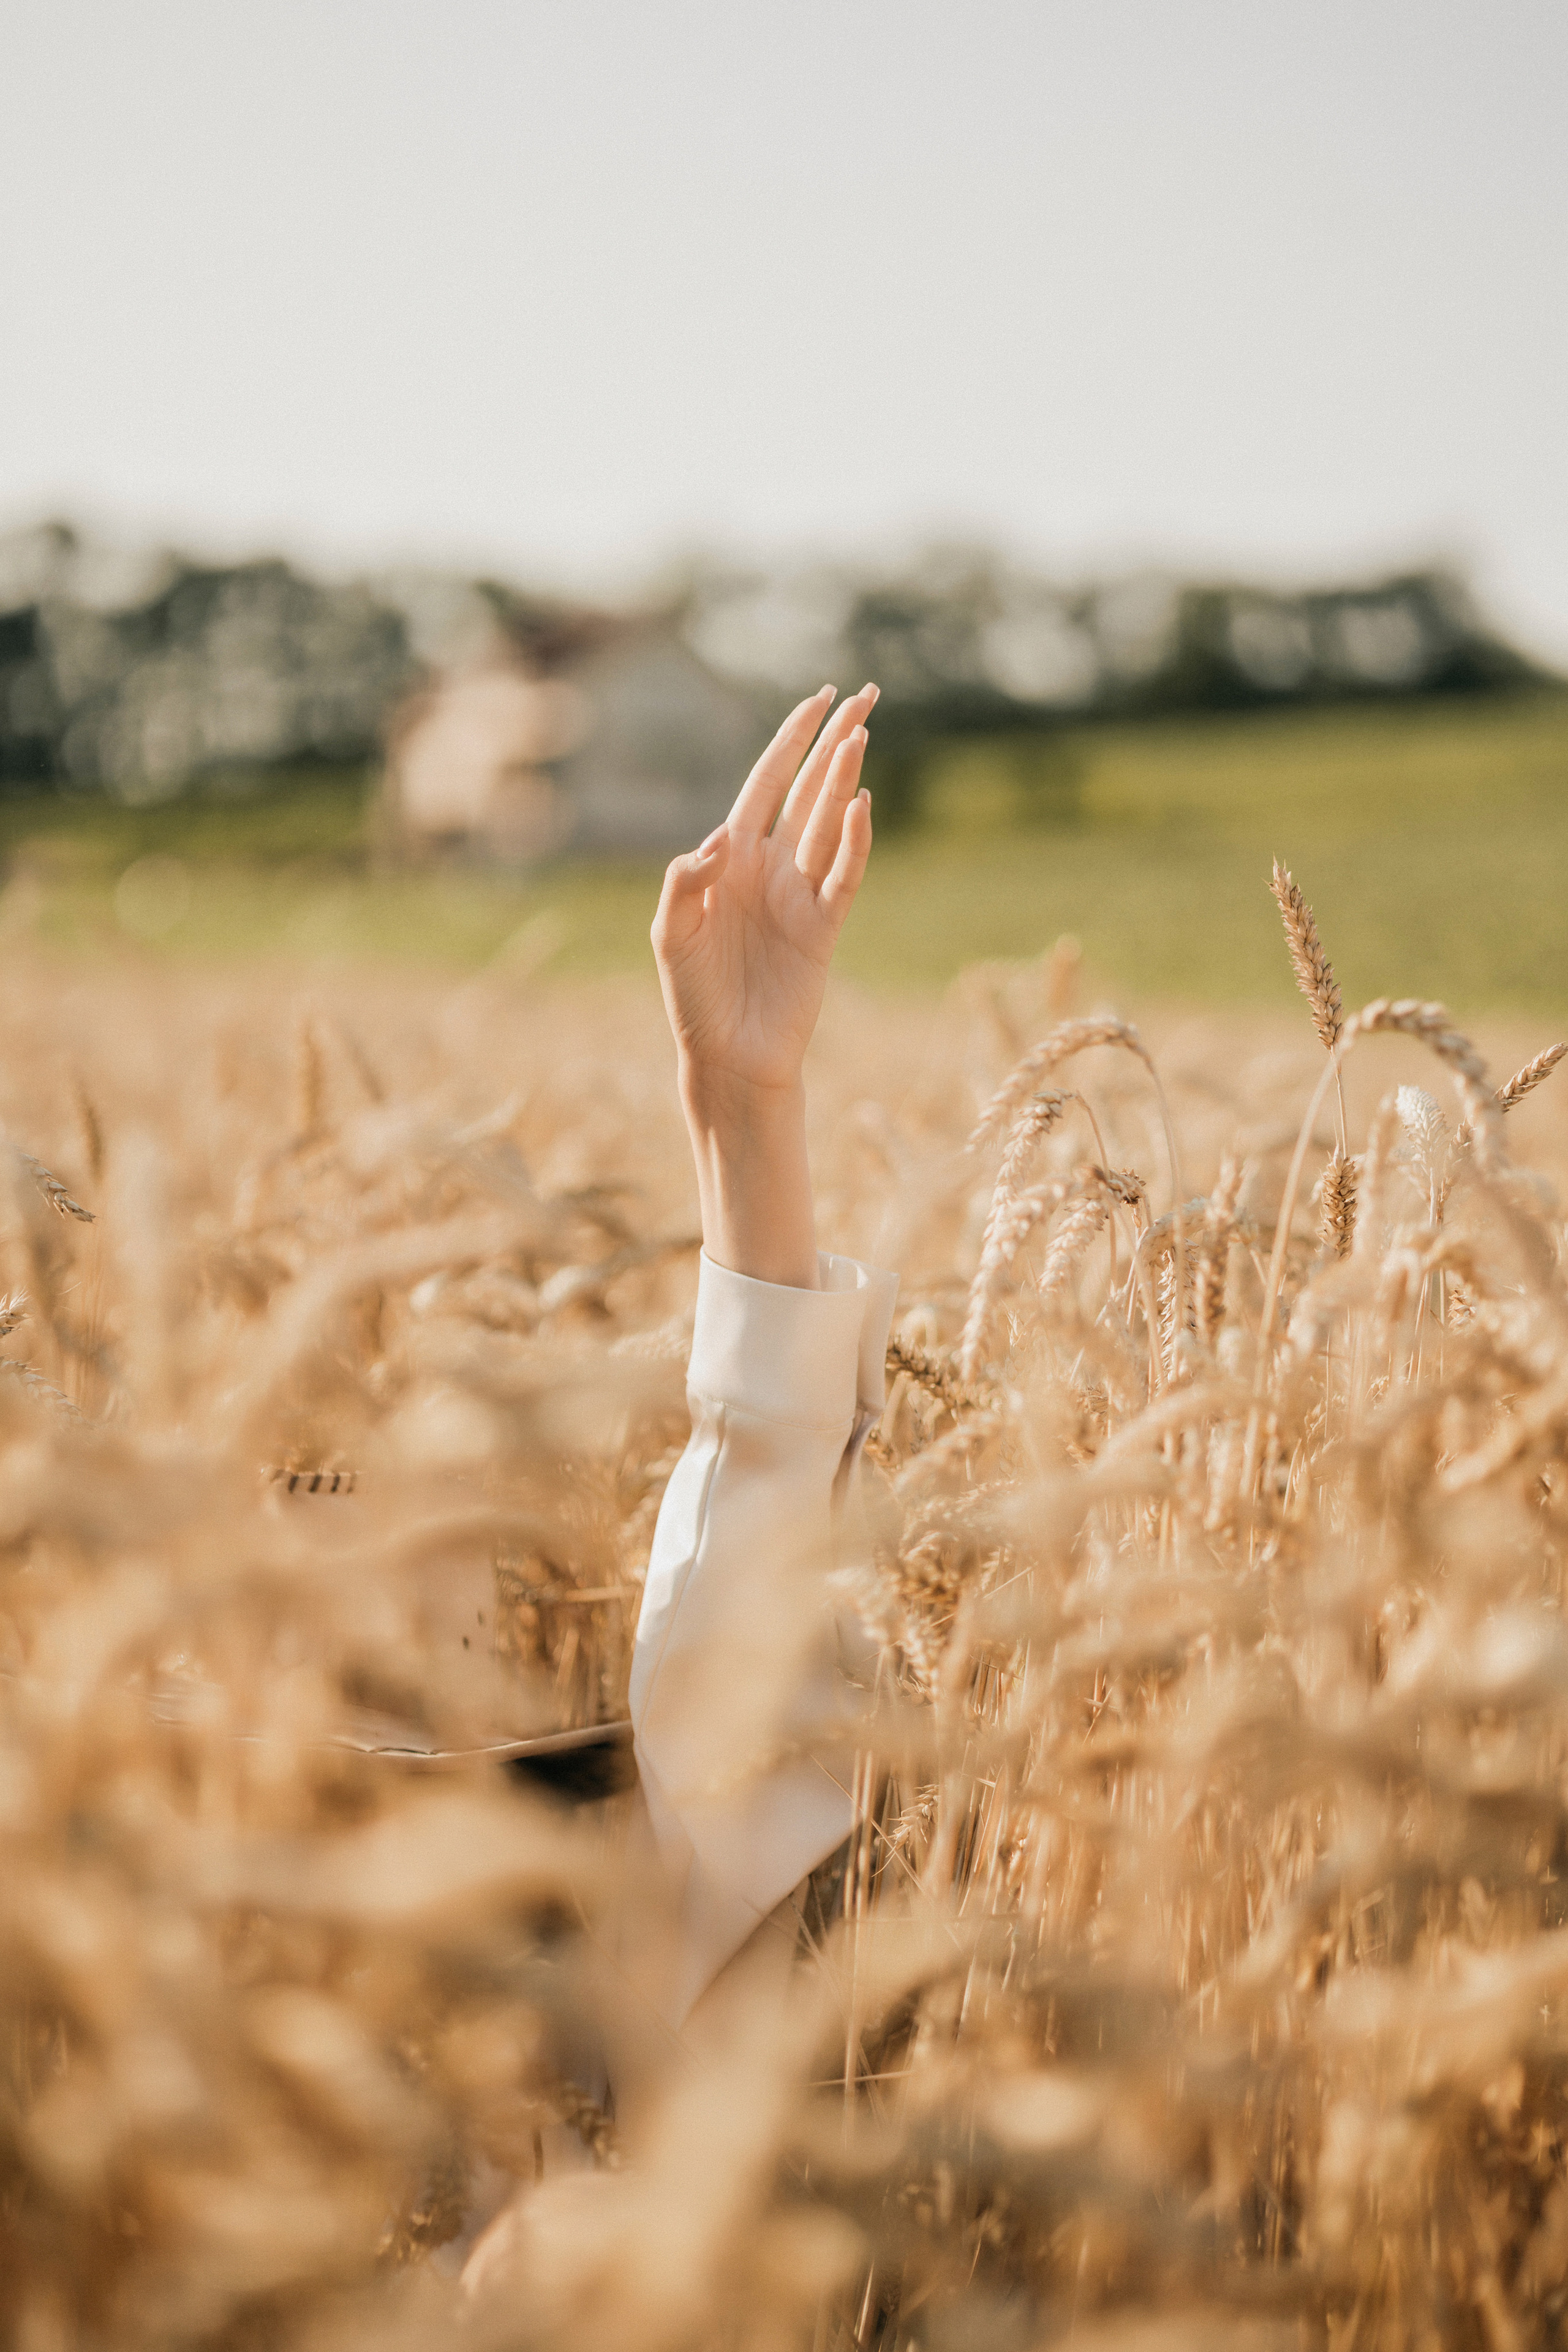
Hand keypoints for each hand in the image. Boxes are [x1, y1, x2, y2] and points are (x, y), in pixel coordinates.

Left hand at [651, 684, 875, 1093]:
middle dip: (833, 742)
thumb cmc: (692, 995)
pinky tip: (860, 803)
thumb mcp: (671, 934)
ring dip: (843, 779)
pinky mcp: (822, 930)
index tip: (818, 700)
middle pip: (808, 790)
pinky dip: (854, 841)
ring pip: (828, 823)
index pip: (766, 783)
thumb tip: (718, 840)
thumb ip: (684, 882)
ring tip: (862, 732)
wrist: (727, 1056)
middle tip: (864, 695)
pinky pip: (842, 876)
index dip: (791, 740)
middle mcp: (770, 867)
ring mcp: (799, 896)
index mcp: (731, 858)